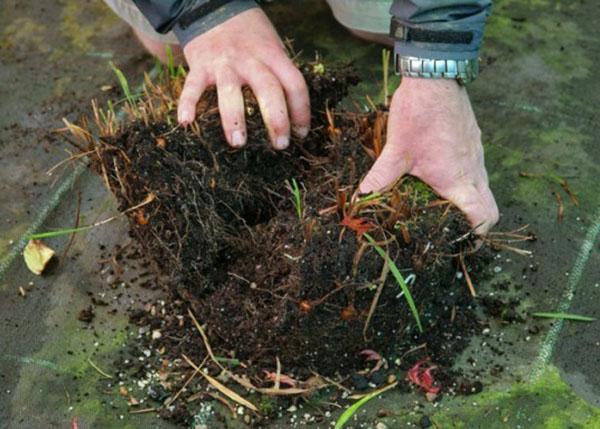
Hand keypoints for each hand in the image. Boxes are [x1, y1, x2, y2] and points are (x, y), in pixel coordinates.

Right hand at [178, 8, 309, 149]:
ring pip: (231, 92)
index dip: (301, 111)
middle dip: (276, 120)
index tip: (300, 133)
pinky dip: (187, 104)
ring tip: (238, 143)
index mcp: (273, 55)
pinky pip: (192, 87)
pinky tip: (186, 122)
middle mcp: (251, 59)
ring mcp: (224, 63)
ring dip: (234, 119)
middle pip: (268, 90)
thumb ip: (280, 72)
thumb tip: (293, 113)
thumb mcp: (272, 45)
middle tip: (280, 144)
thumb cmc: (248, 35)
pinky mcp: (200, 65)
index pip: (294, 84)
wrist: (212, 8)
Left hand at [360, 78, 498, 233]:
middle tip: (456, 231)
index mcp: (458, 180)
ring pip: (484, 187)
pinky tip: (443, 175)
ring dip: (470, 201)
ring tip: (446, 207)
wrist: (436, 76)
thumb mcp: (396, 151)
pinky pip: (477, 168)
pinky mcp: (473, 140)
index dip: (478, 235)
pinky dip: (466, 180)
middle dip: (477, 223)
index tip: (463, 243)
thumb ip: (380, 178)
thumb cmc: (419, 115)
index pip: (483, 216)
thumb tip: (360, 199)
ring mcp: (477, 154)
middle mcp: (474, 170)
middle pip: (489, 207)